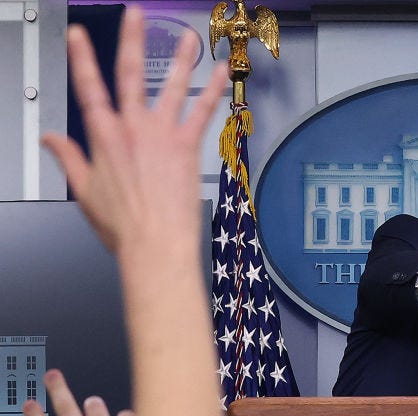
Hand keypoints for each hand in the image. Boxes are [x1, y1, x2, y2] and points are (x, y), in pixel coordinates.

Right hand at [43, 6, 226, 255]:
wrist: (155, 243)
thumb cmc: (122, 225)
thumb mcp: (84, 190)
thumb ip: (69, 157)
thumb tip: (51, 138)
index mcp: (104, 138)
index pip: (88, 88)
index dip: (82, 59)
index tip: (80, 35)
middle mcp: (133, 129)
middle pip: (130, 75)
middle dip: (132, 40)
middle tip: (136, 15)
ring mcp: (163, 135)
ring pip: (171, 87)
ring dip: (181, 59)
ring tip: (188, 37)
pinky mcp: (188, 146)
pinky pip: (202, 111)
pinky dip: (212, 91)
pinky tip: (220, 74)